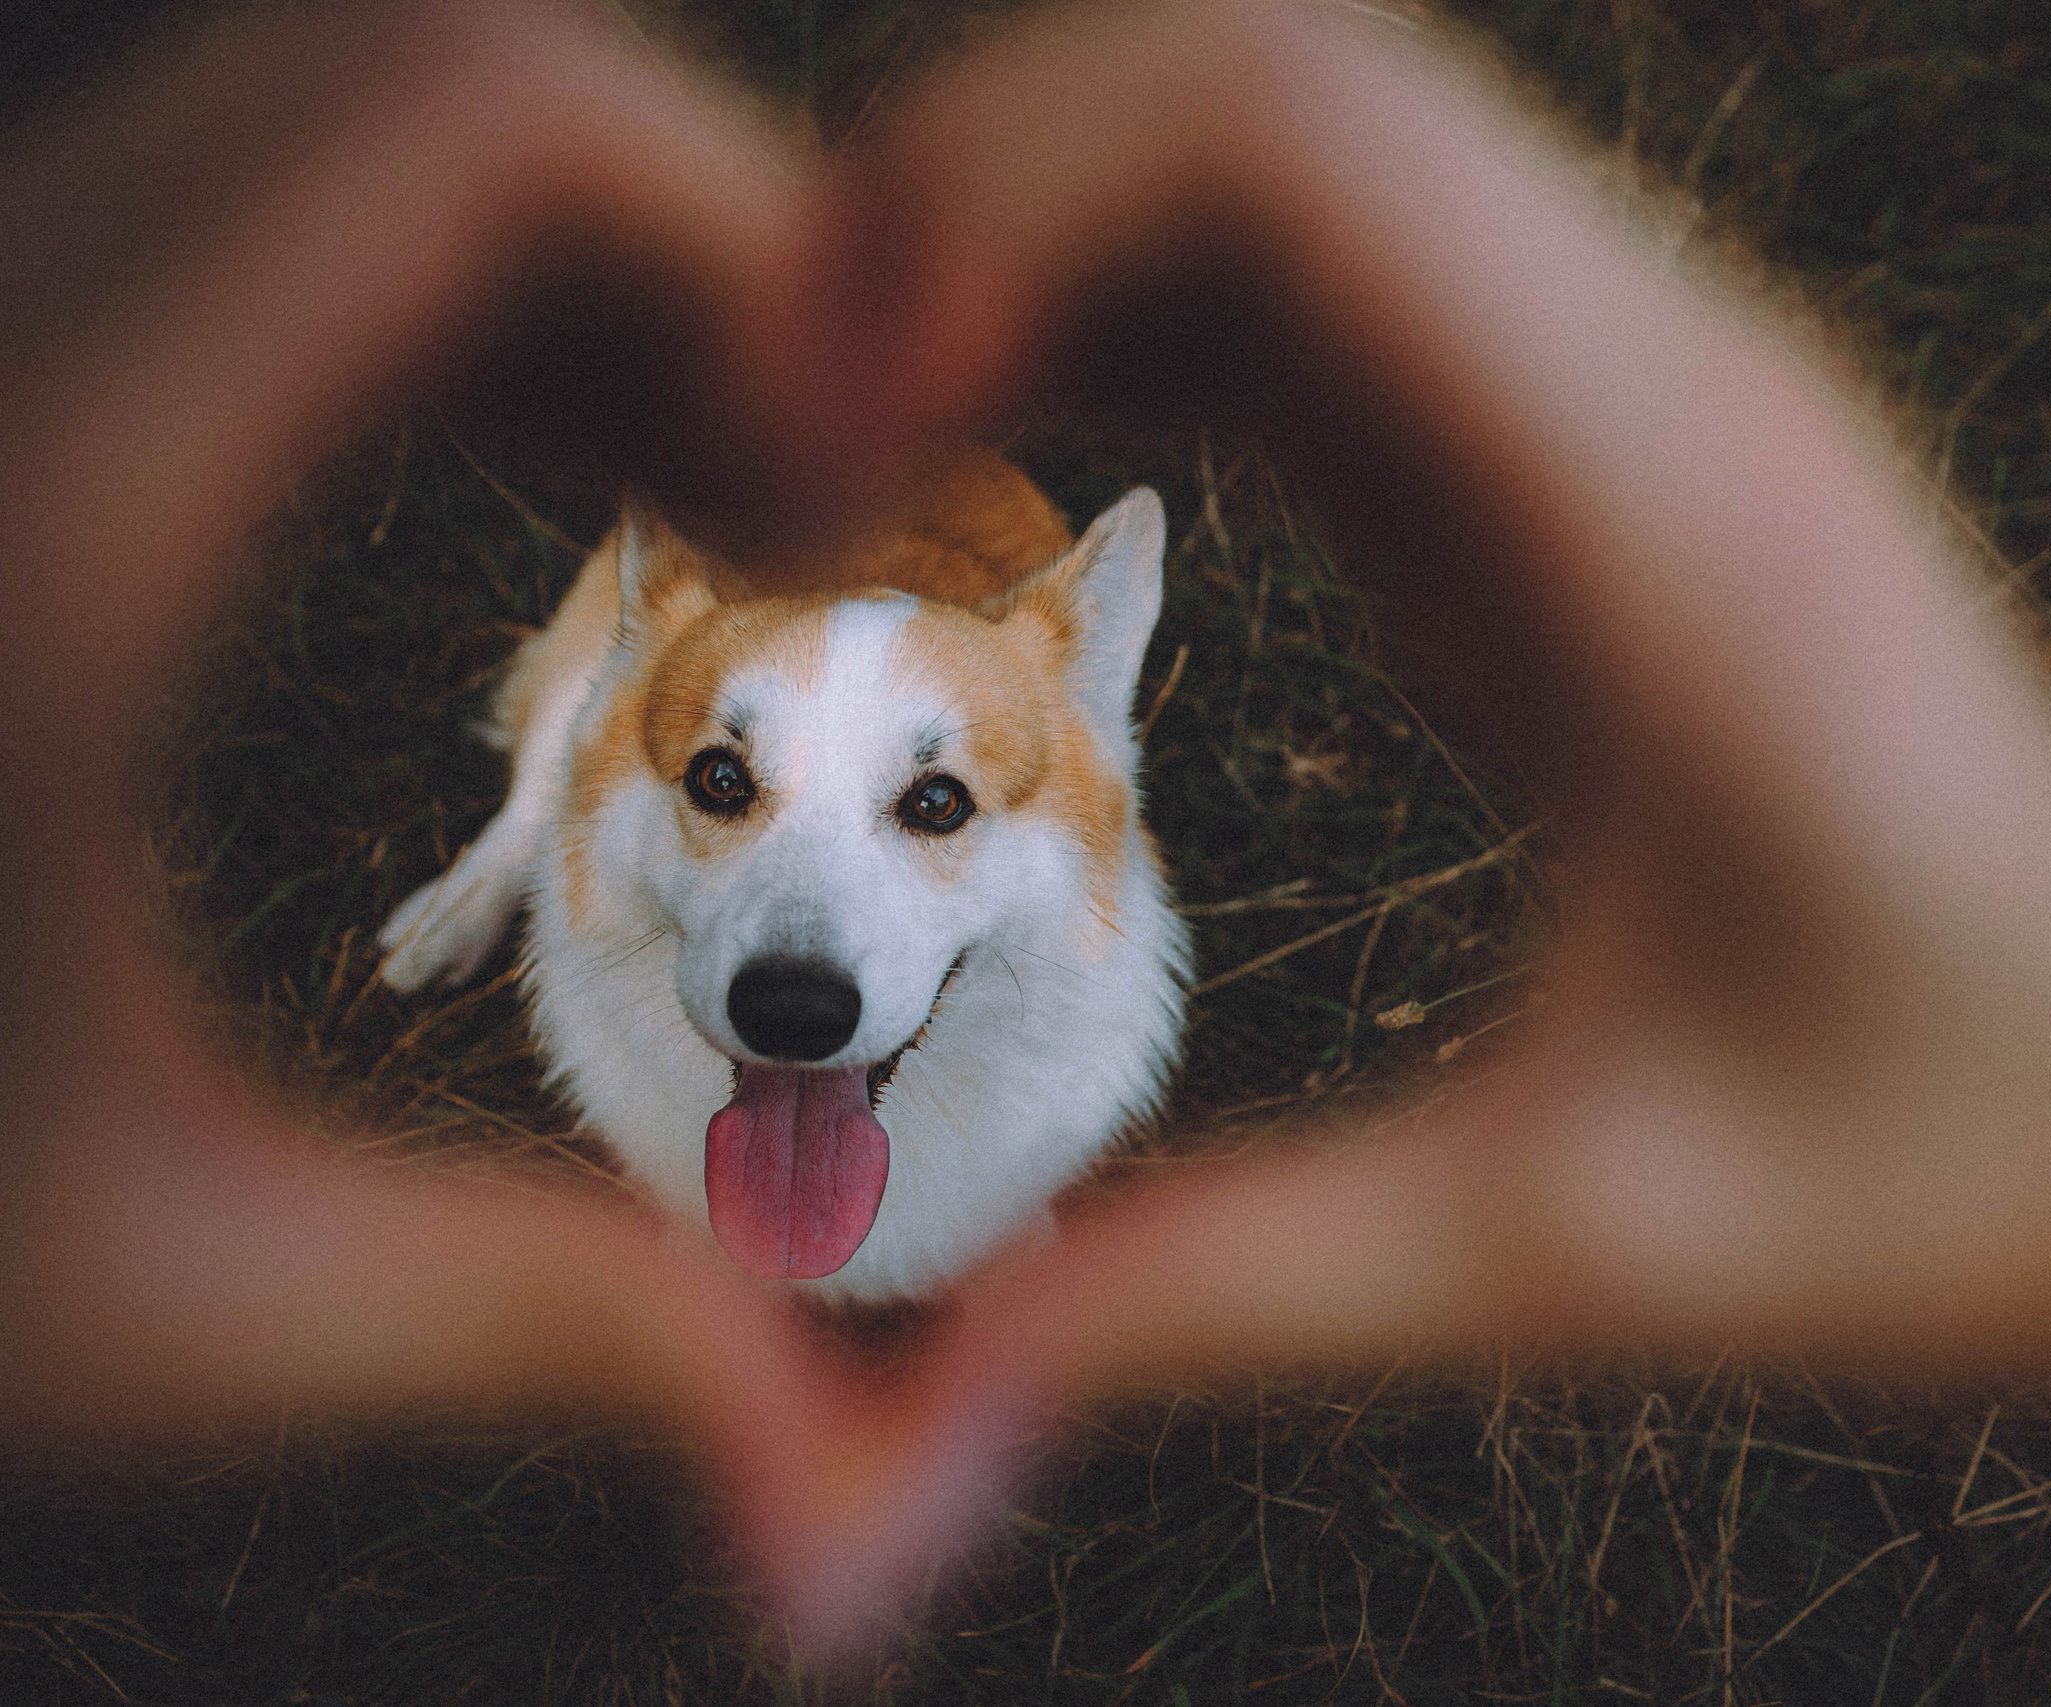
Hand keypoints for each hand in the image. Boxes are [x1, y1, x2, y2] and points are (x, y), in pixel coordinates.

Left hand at [0, 0, 1009, 1647]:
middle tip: (801, 497)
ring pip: (338, 122)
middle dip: (695, 242)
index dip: (749, 258)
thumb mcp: (161, 1314)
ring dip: (577, 266)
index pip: (477, 138)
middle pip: (435, 72)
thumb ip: (547, 1346)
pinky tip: (520, 479)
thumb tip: (863, 1515)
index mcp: (48, 533)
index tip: (847, 502)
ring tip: (700, 494)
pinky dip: (445, 297)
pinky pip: (251, 218)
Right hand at [838, 0, 2050, 1488]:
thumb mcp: (1562, 1261)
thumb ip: (1214, 1301)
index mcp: (1656, 504)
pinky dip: (1161, 313)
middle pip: (1277, 81)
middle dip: (991, 183)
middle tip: (790, 415)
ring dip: (1067, 229)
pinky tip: (1037, 452)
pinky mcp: (1619, 462)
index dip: (1006, 198)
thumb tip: (891, 1431)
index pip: (1303, 146)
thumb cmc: (1945, 1194)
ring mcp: (1650, 396)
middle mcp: (1665, 379)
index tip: (824, 409)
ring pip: (1309, 153)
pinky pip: (1354, 287)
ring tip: (865, 429)